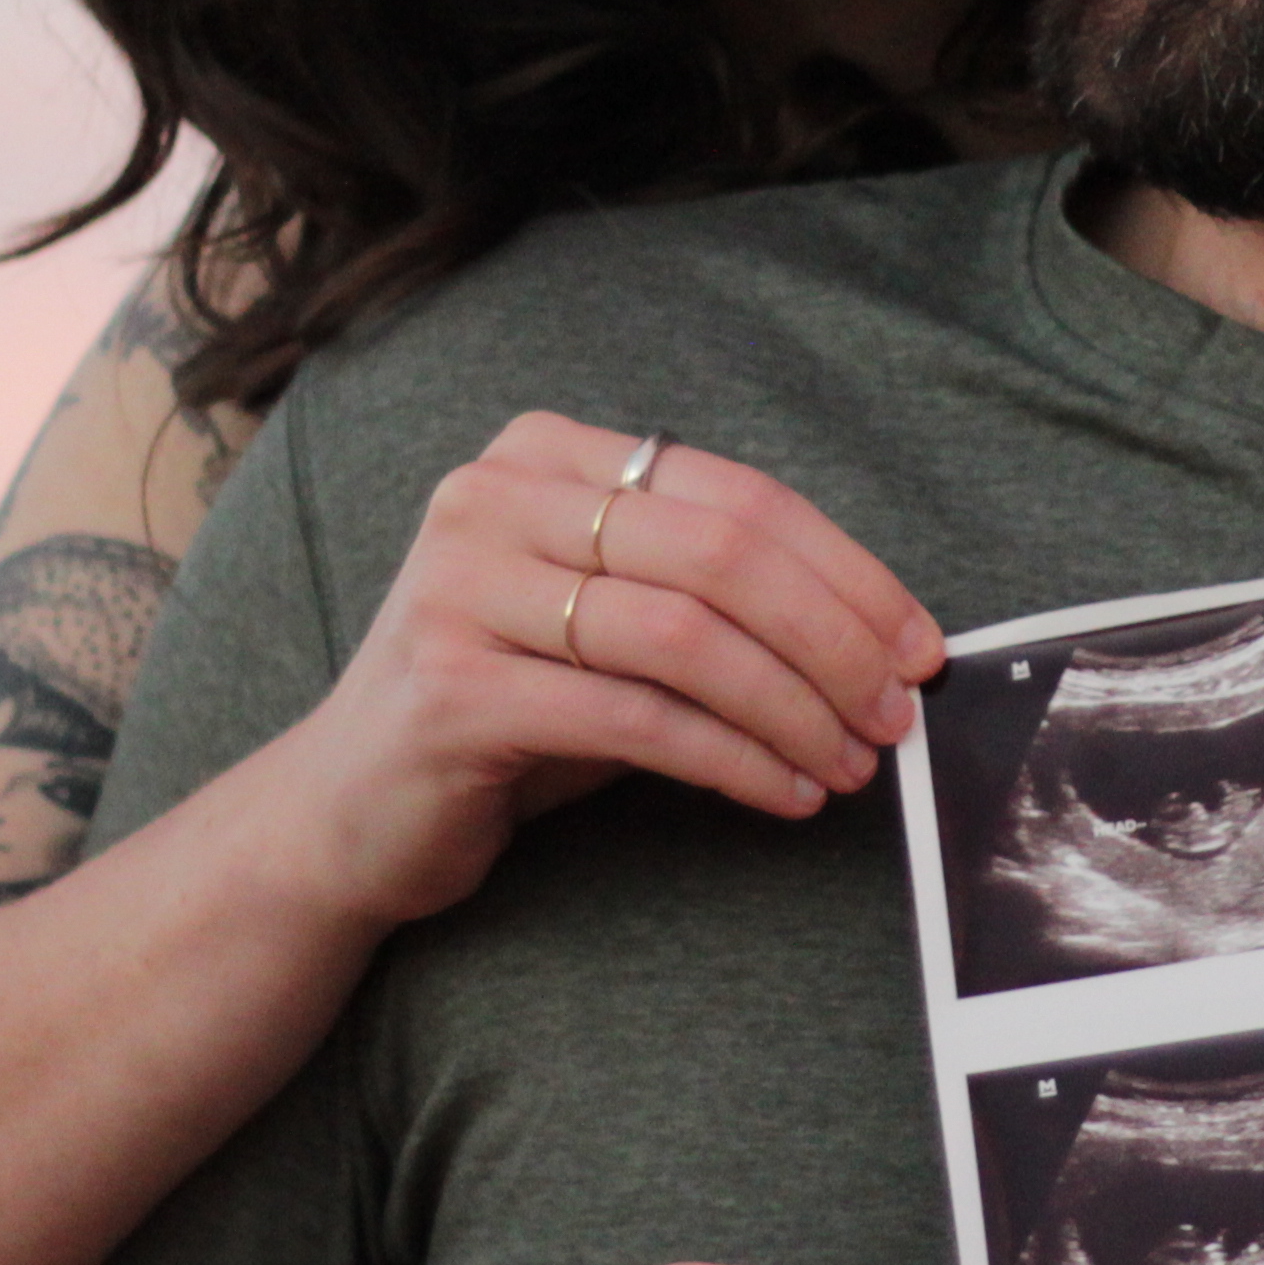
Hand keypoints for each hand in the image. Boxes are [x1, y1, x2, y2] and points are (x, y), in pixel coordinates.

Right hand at [276, 415, 950, 929]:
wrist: (346, 810)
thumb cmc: (509, 711)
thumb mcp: (611, 627)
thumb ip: (712, 601)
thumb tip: (880, 638)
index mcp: (543, 454)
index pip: (737, 495)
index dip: (846, 571)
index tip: (917, 642)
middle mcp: (493, 498)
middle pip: (722, 553)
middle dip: (835, 639)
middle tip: (897, 712)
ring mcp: (461, 589)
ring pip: (687, 636)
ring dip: (796, 708)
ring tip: (854, 762)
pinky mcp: (451, 690)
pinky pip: (636, 717)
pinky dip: (734, 760)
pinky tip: (787, 793)